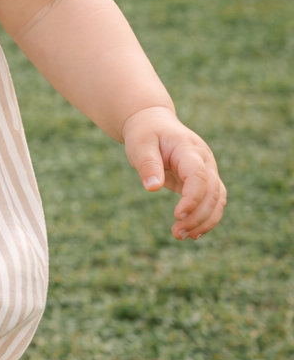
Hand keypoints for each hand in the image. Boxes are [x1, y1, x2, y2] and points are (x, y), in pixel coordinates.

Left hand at [123, 106, 225, 239]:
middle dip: (198, 216)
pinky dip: (206, 218)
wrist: (154, 123)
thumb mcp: (140, 145)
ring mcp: (208, 170)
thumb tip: (152, 187)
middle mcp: (205, 160)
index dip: (192, 198)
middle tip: (177, 233)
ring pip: (218, 199)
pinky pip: (213, 201)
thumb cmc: (146, 134)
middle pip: (213, 192)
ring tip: (182, 236)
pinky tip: (193, 233)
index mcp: (189, 149)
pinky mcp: (205, 180)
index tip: (177, 215)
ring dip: (204, 221)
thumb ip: (148, 164)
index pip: (199, 176)